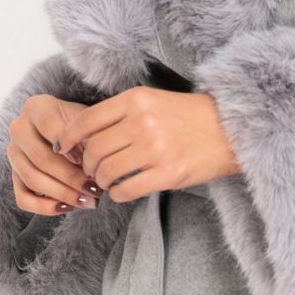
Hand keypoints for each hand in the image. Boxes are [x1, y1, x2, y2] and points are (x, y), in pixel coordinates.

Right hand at [7, 94, 103, 216]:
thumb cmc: (85, 127)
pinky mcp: (14, 175)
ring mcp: (14, 153)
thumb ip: (91, 138)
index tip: (90, 161)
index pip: (49, 127)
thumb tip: (96, 166)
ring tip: (89, 201)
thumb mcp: (91, 124)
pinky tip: (68, 207)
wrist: (73, 134)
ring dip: (63, 194)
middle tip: (96, 190)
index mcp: (37, 107)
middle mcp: (19, 128)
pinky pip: (23, 198)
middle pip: (41, 158)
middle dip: (71, 178)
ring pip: (32, 179)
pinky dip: (45, 208)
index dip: (70, 146)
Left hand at [52, 85, 242, 202]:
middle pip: (93, 150)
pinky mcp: (168, 173)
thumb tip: (85, 136)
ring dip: (102, 181)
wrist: (232, 131)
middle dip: (87, 165)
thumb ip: (122, 114)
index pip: (86, 120)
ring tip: (108, 181)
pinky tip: (123, 191)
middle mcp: (143, 122)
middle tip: (93, 171)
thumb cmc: (190, 117)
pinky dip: (118, 194)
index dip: (68, 138)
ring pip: (106, 171)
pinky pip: (126, 190)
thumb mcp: (154, 101)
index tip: (62, 148)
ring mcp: (155, 148)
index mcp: (136, 100)